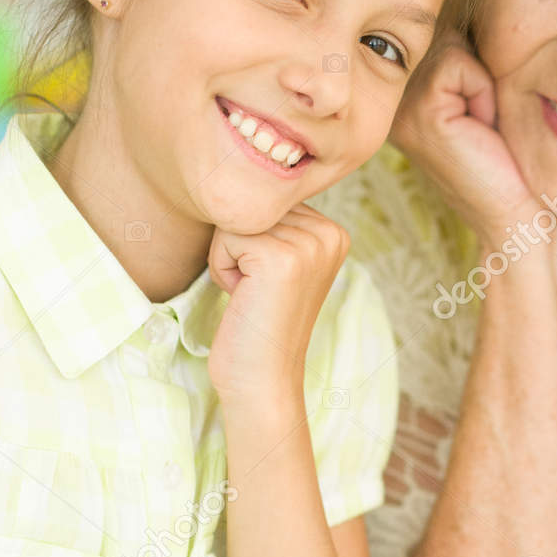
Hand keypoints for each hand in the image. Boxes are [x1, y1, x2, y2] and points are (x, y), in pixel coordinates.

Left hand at [207, 204, 349, 405]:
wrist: (262, 379)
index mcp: (334, 231)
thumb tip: (240, 176)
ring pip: (236, 219)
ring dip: (231, 259)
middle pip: (252, 206)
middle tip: (259, 292)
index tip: (268, 282)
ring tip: (253, 295)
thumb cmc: (259, 324)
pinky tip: (244, 298)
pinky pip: (225, 236)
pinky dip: (222, 268)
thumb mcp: (281, 263)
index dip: (253, 241)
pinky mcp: (279, 258)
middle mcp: (330, 233)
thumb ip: (277, 224)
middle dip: (241, 248)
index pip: (267, 202)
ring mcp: (308, 245)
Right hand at [393, 34, 538, 246]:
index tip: (477, 108)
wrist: (516, 214)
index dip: (467, 56)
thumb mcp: (478, 94)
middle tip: (483, 118)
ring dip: (481, 79)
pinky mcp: (419, 111)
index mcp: (400, 94)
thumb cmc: (507, 157)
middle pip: (438, 32)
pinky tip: (481, 128)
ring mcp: (398, 106)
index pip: (431, 32)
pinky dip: (482, 89)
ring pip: (448, 45)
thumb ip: (460, 53)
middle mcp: (390, 99)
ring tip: (482, 122)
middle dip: (474, 65)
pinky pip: (458, 63)